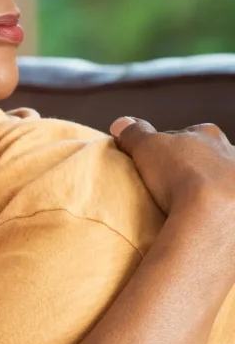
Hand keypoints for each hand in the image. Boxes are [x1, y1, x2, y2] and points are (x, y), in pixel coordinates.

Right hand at [111, 117, 234, 225]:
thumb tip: (120, 123)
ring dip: (204, 189)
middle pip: (205, 157)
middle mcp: (229, 152)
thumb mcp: (147, 148)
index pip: (184, 135)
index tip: (154, 161)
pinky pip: (222, 206)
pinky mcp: (234, 208)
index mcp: (208, 134)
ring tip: (184, 206)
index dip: (168, 147)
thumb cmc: (180, 173)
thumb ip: (134, 133)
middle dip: (191, 167)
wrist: (212, 212)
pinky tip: (199, 220)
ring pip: (217, 180)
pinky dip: (211, 210)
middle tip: (170, 184)